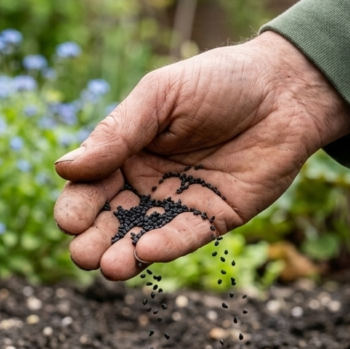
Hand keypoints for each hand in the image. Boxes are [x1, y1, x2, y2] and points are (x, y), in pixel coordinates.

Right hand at [53, 31, 349, 280]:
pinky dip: (166, 246)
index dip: (77, 204)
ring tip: (107, 267)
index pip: (90, 185)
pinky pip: (186, 236)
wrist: (285, 90)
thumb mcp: (160, 96)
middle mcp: (147, 183)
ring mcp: (180, 203)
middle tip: (82, 254)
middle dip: (93, 239)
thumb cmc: (219, 81)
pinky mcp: (215, 219)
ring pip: (143, 236)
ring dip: (123, 253)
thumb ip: (118, 132)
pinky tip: (147, 252)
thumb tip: (64, 167)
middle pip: (111, 218)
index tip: (69, 220)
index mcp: (126, 151)